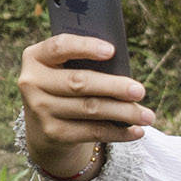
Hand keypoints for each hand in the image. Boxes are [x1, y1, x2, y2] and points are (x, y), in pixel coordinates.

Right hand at [17, 36, 153, 179]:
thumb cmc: (65, 83)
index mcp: (35, 56)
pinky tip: (137, 131)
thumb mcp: (65, 67)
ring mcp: (40, 110)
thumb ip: (85, 62)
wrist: (43, 124)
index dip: (85, 47)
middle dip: (114, 86)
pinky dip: (118, 132)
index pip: (59, 46)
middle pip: (79, 82)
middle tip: (140, 90)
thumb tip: (124, 70)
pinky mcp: (52, 133)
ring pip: (89, 109)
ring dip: (123, 112)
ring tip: (148, 115)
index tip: (112, 51)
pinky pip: (92, 132)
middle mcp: (31, 83)